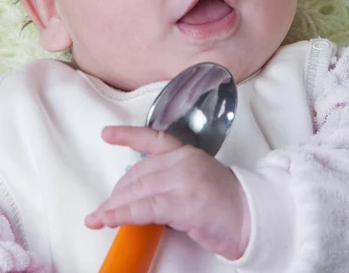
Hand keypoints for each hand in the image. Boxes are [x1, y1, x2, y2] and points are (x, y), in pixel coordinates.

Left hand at [85, 126, 249, 259]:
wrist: (253, 218)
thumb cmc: (225, 204)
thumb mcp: (195, 180)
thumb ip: (169, 179)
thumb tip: (139, 193)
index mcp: (185, 153)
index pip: (151, 139)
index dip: (126, 135)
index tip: (107, 134)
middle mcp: (182, 161)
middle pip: (138, 173)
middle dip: (117, 193)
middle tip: (104, 209)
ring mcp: (184, 179)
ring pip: (138, 190)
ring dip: (114, 206)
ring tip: (99, 218)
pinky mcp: (184, 202)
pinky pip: (145, 208)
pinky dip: (122, 215)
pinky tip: (108, 219)